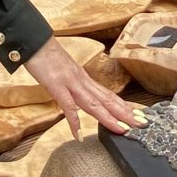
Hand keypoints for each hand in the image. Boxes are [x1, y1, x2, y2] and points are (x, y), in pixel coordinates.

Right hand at [25, 39, 144, 136]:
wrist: (35, 41)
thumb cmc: (47, 57)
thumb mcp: (65, 72)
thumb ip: (73, 85)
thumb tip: (79, 96)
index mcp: (84, 79)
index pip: (108, 95)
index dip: (124, 106)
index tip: (138, 115)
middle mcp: (82, 81)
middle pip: (107, 100)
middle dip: (125, 114)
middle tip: (142, 124)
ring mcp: (70, 83)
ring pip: (94, 103)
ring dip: (109, 118)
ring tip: (122, 130)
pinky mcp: (56, 85)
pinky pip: (67, 106)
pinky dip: (74, 121)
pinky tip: (78, 135)